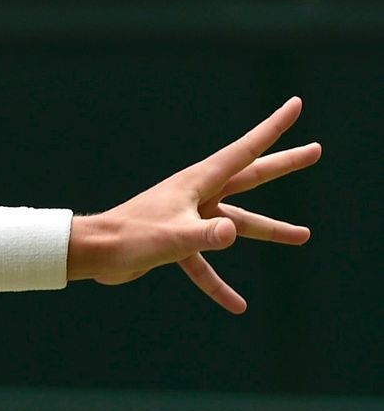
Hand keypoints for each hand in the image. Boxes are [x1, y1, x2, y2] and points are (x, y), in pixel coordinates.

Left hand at [76, 97, 317, 311]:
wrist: (94, 254)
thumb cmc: (129, 238)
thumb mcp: (173, 237)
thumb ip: (205, 235)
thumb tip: (230, 234)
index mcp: (199, 182)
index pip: (245, 151)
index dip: (273, 128)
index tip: (296, 105)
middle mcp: (198, 196)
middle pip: (251, 178)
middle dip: (283, 165)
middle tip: (316, 151)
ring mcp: (189, 219)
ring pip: (236, 224)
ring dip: (268, 230)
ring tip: (303, 236)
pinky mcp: (177, 243)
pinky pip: (204, 266)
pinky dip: (218, 284)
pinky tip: (237, 304)